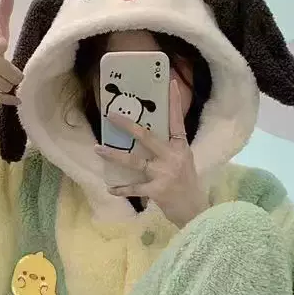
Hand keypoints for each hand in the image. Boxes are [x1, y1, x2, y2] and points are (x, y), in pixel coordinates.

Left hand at [95, 81, 209, 227]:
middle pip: (147, 137)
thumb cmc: (188, 185)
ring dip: (114, 154)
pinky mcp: (157, 190)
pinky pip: (134, 188)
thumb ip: (170, 149)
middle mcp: (172, 157)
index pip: (177, 121)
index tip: (171, 83)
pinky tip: (110, 189)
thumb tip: (149, 137)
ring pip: (134, 161)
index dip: (174, 102)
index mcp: (181, 148)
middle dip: (127, 125)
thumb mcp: (184, 162)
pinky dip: (121, 189)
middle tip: (111, 115)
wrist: (195, 211)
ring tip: (98, 149)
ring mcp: (164, 174)